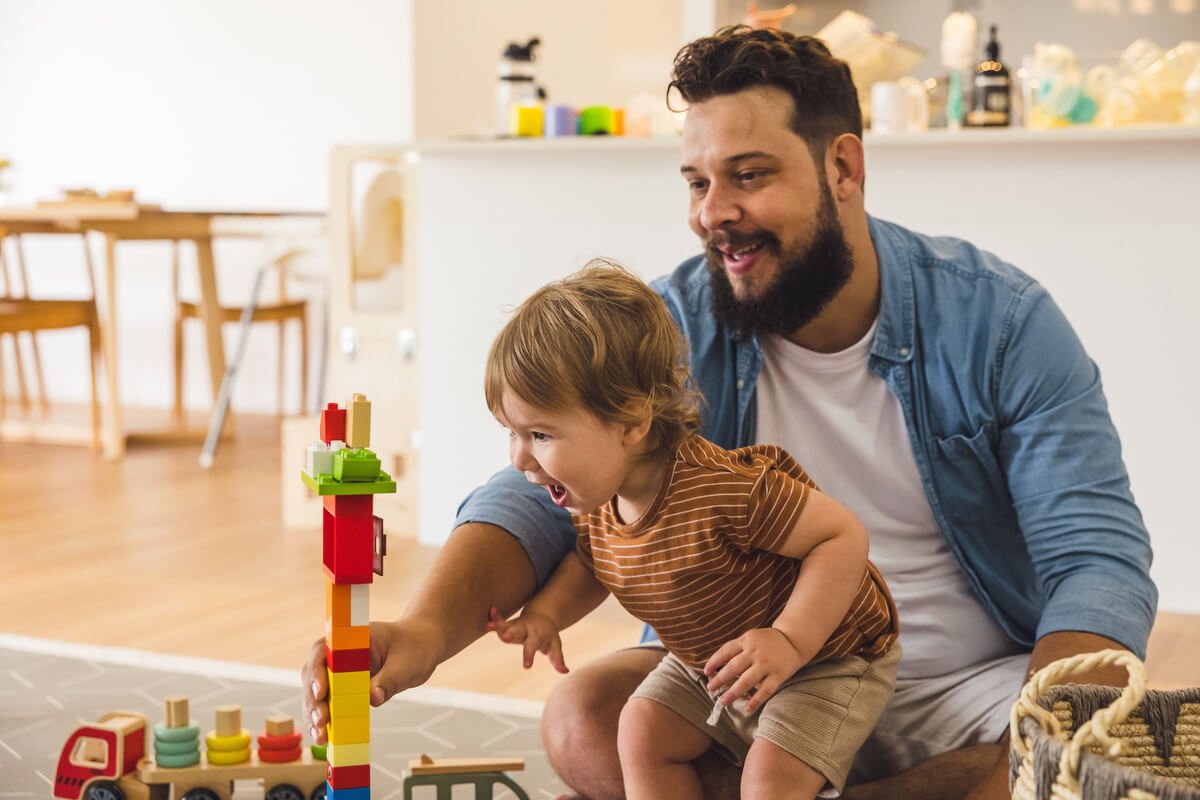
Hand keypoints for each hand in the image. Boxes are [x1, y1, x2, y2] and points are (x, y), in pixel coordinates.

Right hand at [301, 619, 443, 744]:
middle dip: (313, 699)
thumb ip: (388, 680)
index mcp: (351, 637)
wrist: (423, 646)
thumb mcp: (406, 664)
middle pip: (314, 674)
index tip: (322, 692)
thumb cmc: (415, 648)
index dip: (317, 671)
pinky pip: (330, 703)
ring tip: (320, 736)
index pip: (324, 651)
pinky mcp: (345, 687)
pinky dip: (326, 719)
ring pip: (317, 692)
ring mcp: (340, 670)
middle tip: (320, 722)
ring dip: (315, 714)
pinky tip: (324, 737)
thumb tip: (373, 699)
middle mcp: (340, 653)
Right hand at [486, 606, 568, 672]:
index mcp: (537, 635)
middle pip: (518, 631)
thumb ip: (558, 659)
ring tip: (487, 625)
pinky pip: (501, 619)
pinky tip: (491, 610)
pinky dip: (495, 616)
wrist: (543, 616)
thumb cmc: (548, 636)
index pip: (533, 646)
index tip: (526, 666)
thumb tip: (565, 671)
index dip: (529, 656)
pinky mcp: (509, 623)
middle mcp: (526, 629)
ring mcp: (516, 625)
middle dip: (511, 634)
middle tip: (505, 638)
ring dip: (497, 625)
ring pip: (506, 625)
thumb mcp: (555, 646)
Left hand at [703, 627, 803, 714]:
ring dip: (733, 692)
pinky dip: (756, 700)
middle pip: (733, 667)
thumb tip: (717, 667)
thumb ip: (737, 649)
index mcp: (746, 641)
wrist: (793, 640)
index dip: (714, 661)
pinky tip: (747, 709)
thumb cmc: (767, 641)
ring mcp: (767, 664)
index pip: (726, 651)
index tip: (707, 672)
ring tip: (723, 701)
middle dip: (720, 679)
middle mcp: (755, 652)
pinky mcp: (778, 675)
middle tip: (710, 688)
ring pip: (747, 681)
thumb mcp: (751, 638)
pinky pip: (765, 690)